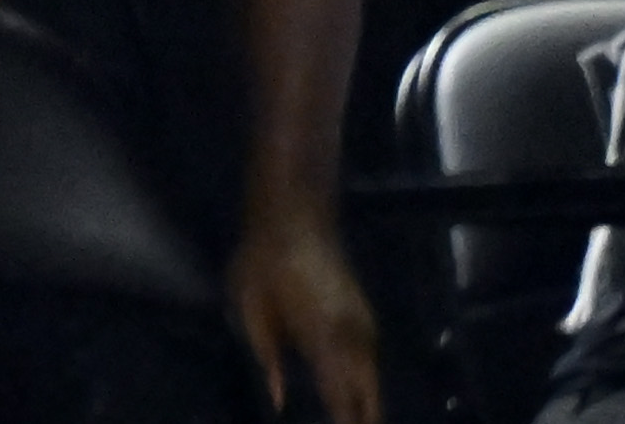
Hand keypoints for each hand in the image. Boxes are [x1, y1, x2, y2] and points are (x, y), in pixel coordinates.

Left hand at [224, 198, 386, 423]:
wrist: (294, 221)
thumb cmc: (263, 264)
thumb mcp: (250, 309)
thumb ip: (268, 358)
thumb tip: (278, 400)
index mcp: (320, 336)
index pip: (338, 393)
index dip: (344, 420)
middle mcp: (350, 334)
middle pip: (368, 391)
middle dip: (364, 416)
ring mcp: (363, 324)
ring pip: (374, 377)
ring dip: (370, 403)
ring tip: (362, 421)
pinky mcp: (366, 315)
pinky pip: (372, 360)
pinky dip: (370, 382)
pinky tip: (363, 397)